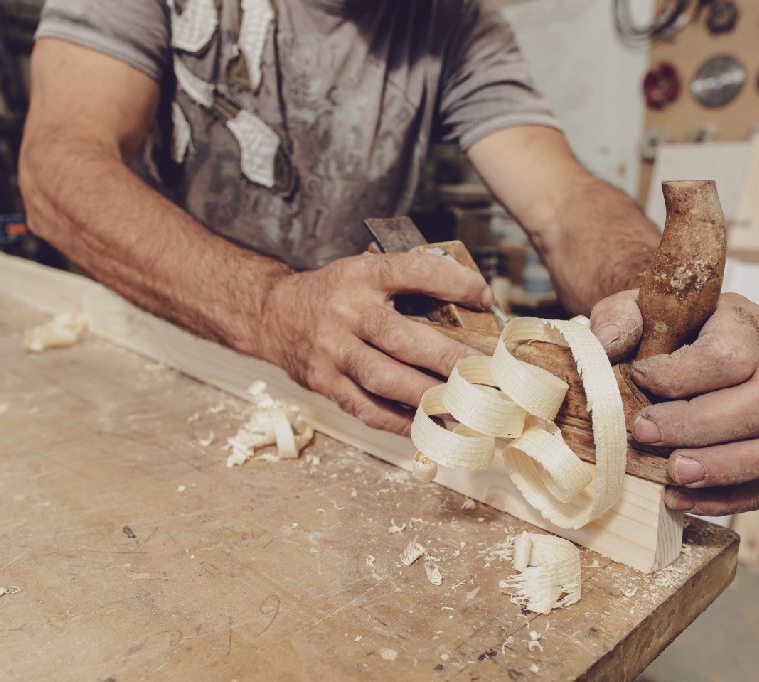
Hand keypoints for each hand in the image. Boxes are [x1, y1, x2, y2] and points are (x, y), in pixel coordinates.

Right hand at [259, 251, 493, 434]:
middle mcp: (345, 312)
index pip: (411, 270)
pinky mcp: (324, 382)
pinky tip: (428, 423)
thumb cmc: (335, 294)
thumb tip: (471, 309)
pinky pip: (367, 408)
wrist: (273, 315)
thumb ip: (407, 285)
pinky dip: (401, 420)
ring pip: (384, 378)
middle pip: (401, 337)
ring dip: (428, 395)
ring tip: (464, 405)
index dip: (451, 281)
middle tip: (484, 371)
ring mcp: (332, 351)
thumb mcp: (364, 272)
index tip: (484, 296)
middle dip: (448, 357)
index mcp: (361, 276)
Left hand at [589, 291, 758, 514]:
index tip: (639, 378)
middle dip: (700, 427)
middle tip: (646, 434)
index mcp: (740, 322)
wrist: (657, 346)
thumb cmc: (650, 328)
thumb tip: (608, 341)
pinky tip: (678, 498)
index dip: (683, 375)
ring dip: (726, 467)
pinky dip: (726, 499)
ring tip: (674, 474)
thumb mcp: (628, 308)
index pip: (732, 354)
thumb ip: (618, 317)